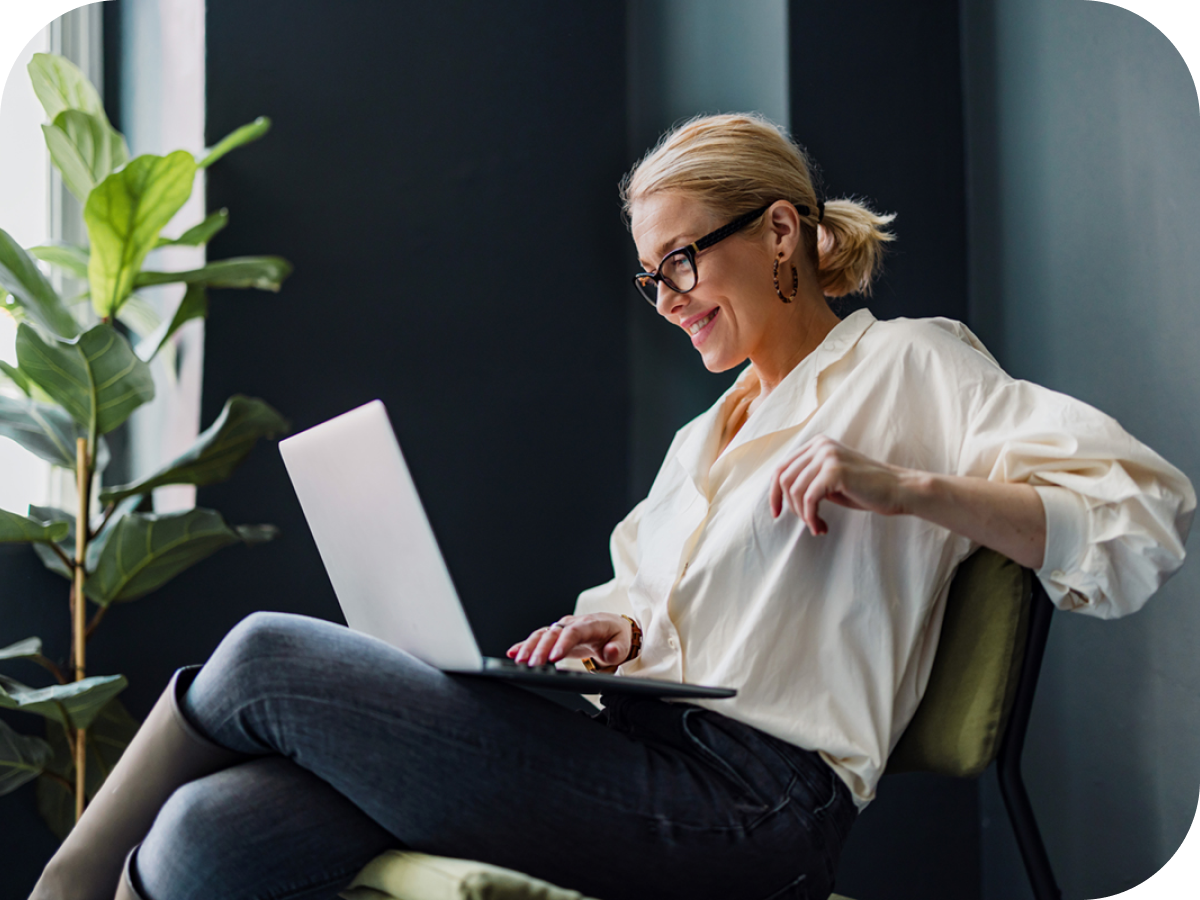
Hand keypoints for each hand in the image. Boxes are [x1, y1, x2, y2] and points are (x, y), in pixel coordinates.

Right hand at [506, 613, 631, 667]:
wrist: (614, 629)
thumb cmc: (617, 637)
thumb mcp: (624, 644)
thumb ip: (617, 649)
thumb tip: (610, 651)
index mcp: (590, 624)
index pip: (574, 632)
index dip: (562, 644)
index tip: (553, 658)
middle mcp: (573, 623)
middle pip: (553, 634)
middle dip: (540, 649)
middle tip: (531, 664)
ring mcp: (562, 628)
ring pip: (542, 634)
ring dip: (529, 647)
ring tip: (519, 661)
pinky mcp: (556, 636)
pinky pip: (539, 638)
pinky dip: (525, 645)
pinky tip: (513, 653)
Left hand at [769, 435, 911, 533]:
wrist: (898, 490)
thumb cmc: (866, 490)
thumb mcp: (831, 481)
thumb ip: (808, 480)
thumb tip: (779, 495)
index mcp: (817, 444)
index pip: (782, 468)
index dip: (774, 493)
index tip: (777, 513)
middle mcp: (820, 446)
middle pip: (783, 478)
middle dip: (789, 506)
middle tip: (806, 523)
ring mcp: (827, 455)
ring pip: (795, 491)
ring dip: (803, 515)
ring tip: (817, 526)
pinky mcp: (835, 471)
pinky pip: (809, 499)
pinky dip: (811, 518)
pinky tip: (821, 528)